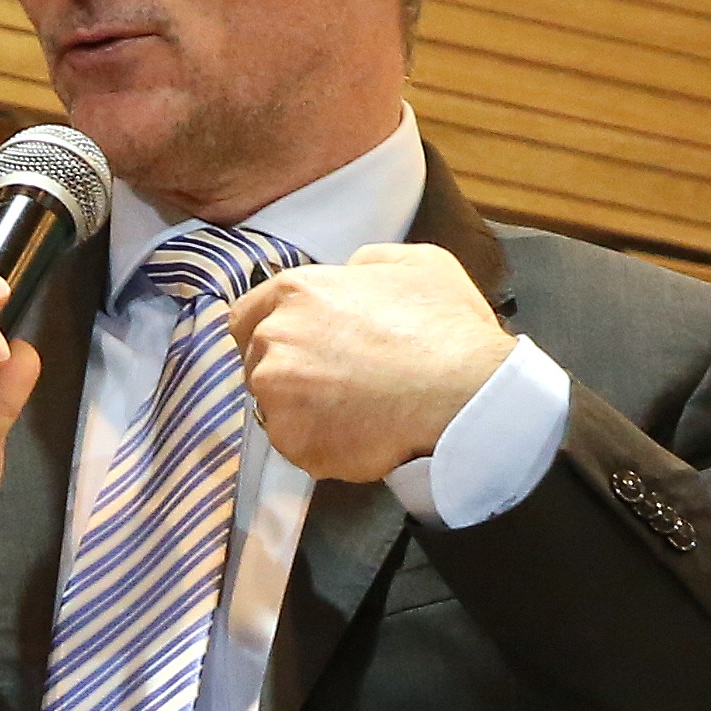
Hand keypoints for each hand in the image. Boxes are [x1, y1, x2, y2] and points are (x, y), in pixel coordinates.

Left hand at [224, 242, 508, 486]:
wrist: (464, 392)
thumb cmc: (445, 328)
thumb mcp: (416, 264)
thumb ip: (367, 263)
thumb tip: (349, 273)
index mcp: (296, 291)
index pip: (246, 317)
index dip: (269, 334)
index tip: (296, 351)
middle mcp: (275, 338)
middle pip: (258, 363)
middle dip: (290, 374)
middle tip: (338, 385)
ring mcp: (278, 392)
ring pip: (275, 408)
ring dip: (304, 412)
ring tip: (356, 412)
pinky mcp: (292, 440)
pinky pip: (296, 446)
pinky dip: (321, 447)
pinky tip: (360, 436)